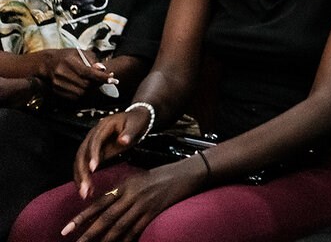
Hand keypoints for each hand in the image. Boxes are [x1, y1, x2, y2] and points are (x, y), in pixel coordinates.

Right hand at [33, 49, 110, 100]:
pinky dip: (83, 93)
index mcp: (69, 61)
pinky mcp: (57, 91)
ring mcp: (58, 83)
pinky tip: (85, 86)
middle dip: (98, 83)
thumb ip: (93, 61)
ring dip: (91, 89)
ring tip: (94, 83)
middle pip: (86, 84)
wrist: (47, 63)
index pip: (88, 72)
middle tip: (105, 80)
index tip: (112, 78)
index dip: (101, 77)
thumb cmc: (67, 56)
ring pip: (81, 92)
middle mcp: (62, 73)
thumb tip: (103, 70)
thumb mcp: (81, 53)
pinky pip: (74, 97)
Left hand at [63, 159, 205, 241]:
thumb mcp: (138, 179)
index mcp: (124, 186)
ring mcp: (143, 205)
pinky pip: (136, 230)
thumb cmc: (161, 176)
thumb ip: (121, 192)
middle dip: (89, 234)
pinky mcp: (154, 213)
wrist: (185, 174)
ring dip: (105, 241)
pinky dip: (126, 240)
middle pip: (106, 219)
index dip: (81, 218)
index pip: (98, 204)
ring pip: (119, 227)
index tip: (65, 230)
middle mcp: (131, 196)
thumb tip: (103, 205)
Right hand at [75, 110, 149, 198]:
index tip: (93, 168)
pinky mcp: (93, 151)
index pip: (95, 141)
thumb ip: (129, 133)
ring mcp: (91, 143)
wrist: (136, 117)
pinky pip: (84, 164)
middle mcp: (93, 134)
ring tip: (84, 193)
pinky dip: (83, 176)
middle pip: (82, 153)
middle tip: (85, 188)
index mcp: (103, 126)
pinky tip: (87, 189)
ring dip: (80, 177)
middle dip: (82, 171)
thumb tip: (122, 141)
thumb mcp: (136, 124)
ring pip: (80, 161)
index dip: (93, 154)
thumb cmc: (136, 121)